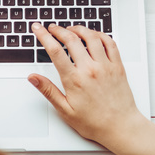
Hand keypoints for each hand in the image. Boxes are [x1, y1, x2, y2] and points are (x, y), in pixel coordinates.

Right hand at [28, 23, 144, 147]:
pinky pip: (110, 43)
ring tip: (70, 29)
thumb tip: (34, 78)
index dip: (43, 36)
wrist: (121, 127)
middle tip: (52, 28)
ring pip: (91, 37)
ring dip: (78, 29)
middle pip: (71, 39)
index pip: (55, 50)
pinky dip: (100, 35)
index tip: (38, 29)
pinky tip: (93, 35)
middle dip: (58, 30)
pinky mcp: (118, 66)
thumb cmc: (95, 122)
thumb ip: (48, 91)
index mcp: (75, 80)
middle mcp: (90, 69)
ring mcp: (105, 66)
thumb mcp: (65, 110)